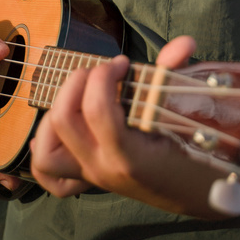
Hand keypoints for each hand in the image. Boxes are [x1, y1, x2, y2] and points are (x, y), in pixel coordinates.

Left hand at [29, 35, 232, 214]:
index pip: (96, 111)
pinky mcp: (85, 177)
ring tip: (81, 95)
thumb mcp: (189, 114)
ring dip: (55, 113)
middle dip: (76, 84)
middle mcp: (103, 168)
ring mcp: (91, 175)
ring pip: (44, 152)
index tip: (123, 62)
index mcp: (130, 156)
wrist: (196, 196)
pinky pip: (46, 171)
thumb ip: (177, 75)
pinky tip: (62, 123)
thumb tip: (184, 42)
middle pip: (63, 121)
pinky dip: (45, 144)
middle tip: (100, 72)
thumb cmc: (195, 154)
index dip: (103, 76)